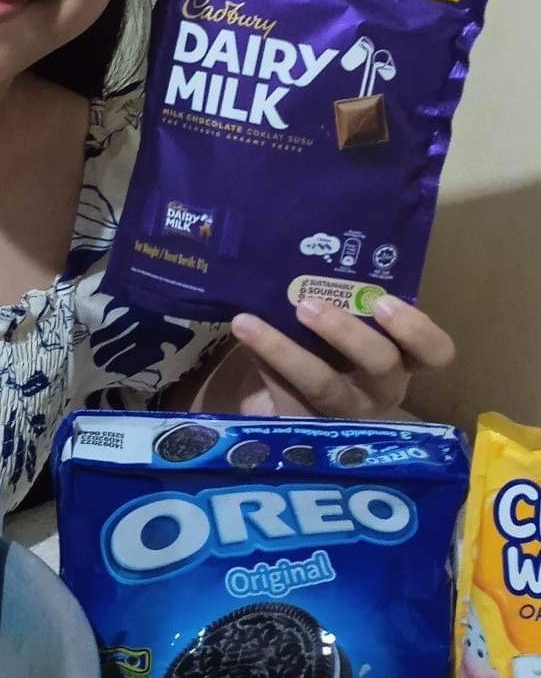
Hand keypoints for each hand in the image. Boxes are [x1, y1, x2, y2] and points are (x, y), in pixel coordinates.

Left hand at [197, 295, 455, 419]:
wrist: (278, 401)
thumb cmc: (322, 348)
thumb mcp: (338, 324)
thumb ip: (340, 298)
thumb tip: (309, 247)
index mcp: (400, 360)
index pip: (435, 353)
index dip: (417, 331)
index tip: (384, 302)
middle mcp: (380, 392)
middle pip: (381, 367)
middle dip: (347, 333)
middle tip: (309, 304)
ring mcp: (342, 416)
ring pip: (325, 388)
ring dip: (287, 352)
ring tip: (251, 322)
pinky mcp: (304, 430)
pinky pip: (282, 396)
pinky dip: (260, 361)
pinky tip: (242, 332)